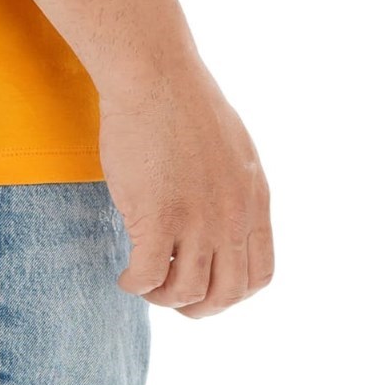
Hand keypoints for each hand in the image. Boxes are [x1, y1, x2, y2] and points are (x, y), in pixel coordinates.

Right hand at [100, 57, 273, 317]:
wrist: (155, 76)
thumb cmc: (183, 103)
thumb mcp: (233, 150)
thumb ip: (235, 191)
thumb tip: (222, 221)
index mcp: (254, 201)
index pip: (259, 276)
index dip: (231, 294)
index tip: (205, 286)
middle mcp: (232, 217)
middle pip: (226, 294)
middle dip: (198, 307)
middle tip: (171, 295)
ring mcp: (196, 220)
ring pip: (186, 292)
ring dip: (162, 297)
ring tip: (144, 281)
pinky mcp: (157, 217)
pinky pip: (148, 276)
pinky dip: (135, 285)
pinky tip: (125, 275)